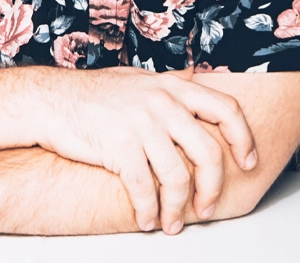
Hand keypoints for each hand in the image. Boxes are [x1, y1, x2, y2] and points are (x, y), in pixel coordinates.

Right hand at [34, 66, 257, 234]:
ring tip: (172, 222)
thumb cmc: (92, 93)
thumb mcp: (137, 78)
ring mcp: (141, 123)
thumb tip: (196, 78)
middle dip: (212, 189)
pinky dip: (149, 211)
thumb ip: (168, 83)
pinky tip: (146, 219)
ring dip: (178, 209)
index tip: (248, 161)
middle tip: (206, 208)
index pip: (225, 108)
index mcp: (170, 86)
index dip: (244, 138)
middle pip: (208, 152)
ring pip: (178, 177)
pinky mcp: (119, 145)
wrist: (51, 100)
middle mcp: (161, 102)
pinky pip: (145, 189)